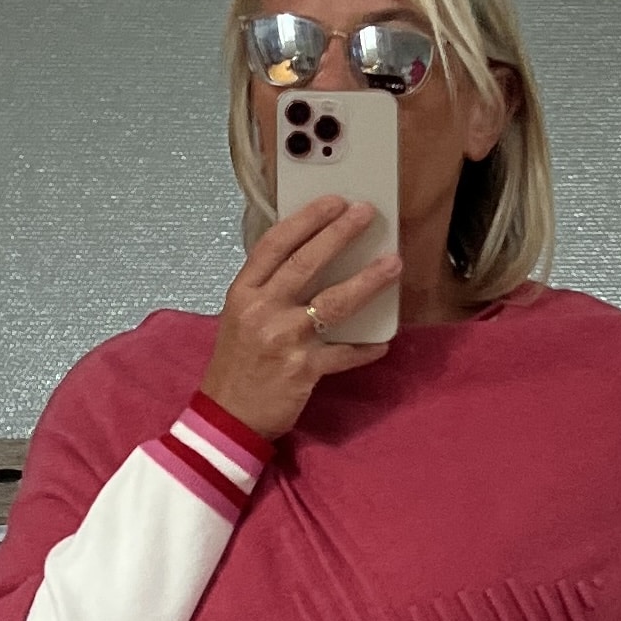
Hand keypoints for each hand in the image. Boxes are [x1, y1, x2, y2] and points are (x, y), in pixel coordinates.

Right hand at [199, 195, 403, 439]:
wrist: (227, 418)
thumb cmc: (236, 367)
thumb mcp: (240, 318)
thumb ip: (268, 291)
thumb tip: (311, 263)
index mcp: (243, 292)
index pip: (275, 244)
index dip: (307, 219)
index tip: (333, 202)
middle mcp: (262, 310)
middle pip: (306, 262)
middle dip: (340, 234)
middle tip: (366, 213)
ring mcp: (284, 339)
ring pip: (333, 302)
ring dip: (367, 281)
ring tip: (392, 264)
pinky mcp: (303, 369)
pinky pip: (344, 354)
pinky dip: (365, 348)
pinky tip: (383, 342)